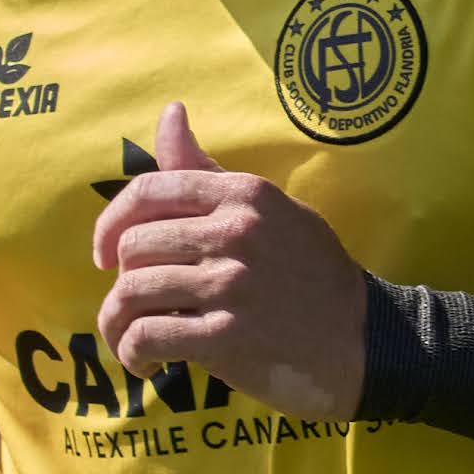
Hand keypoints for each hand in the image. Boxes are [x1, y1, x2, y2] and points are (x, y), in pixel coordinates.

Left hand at [95, 102, 369, 419]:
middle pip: (132, 247)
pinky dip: (133, 353)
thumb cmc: (311, 275)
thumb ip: (208, 171)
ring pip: (130, 293)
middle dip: (121, 282)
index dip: (110, 223)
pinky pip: (145, 336)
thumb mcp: (272, 211)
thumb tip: (170, 112)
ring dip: (119, 324)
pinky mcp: (226, 335)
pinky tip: (148, 361)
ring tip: (134, 338)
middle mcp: (237, 233)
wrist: (368, 343)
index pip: (148, 190)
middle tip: (138, 305)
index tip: (105, 255)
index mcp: (244, 195)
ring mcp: (232, 284)